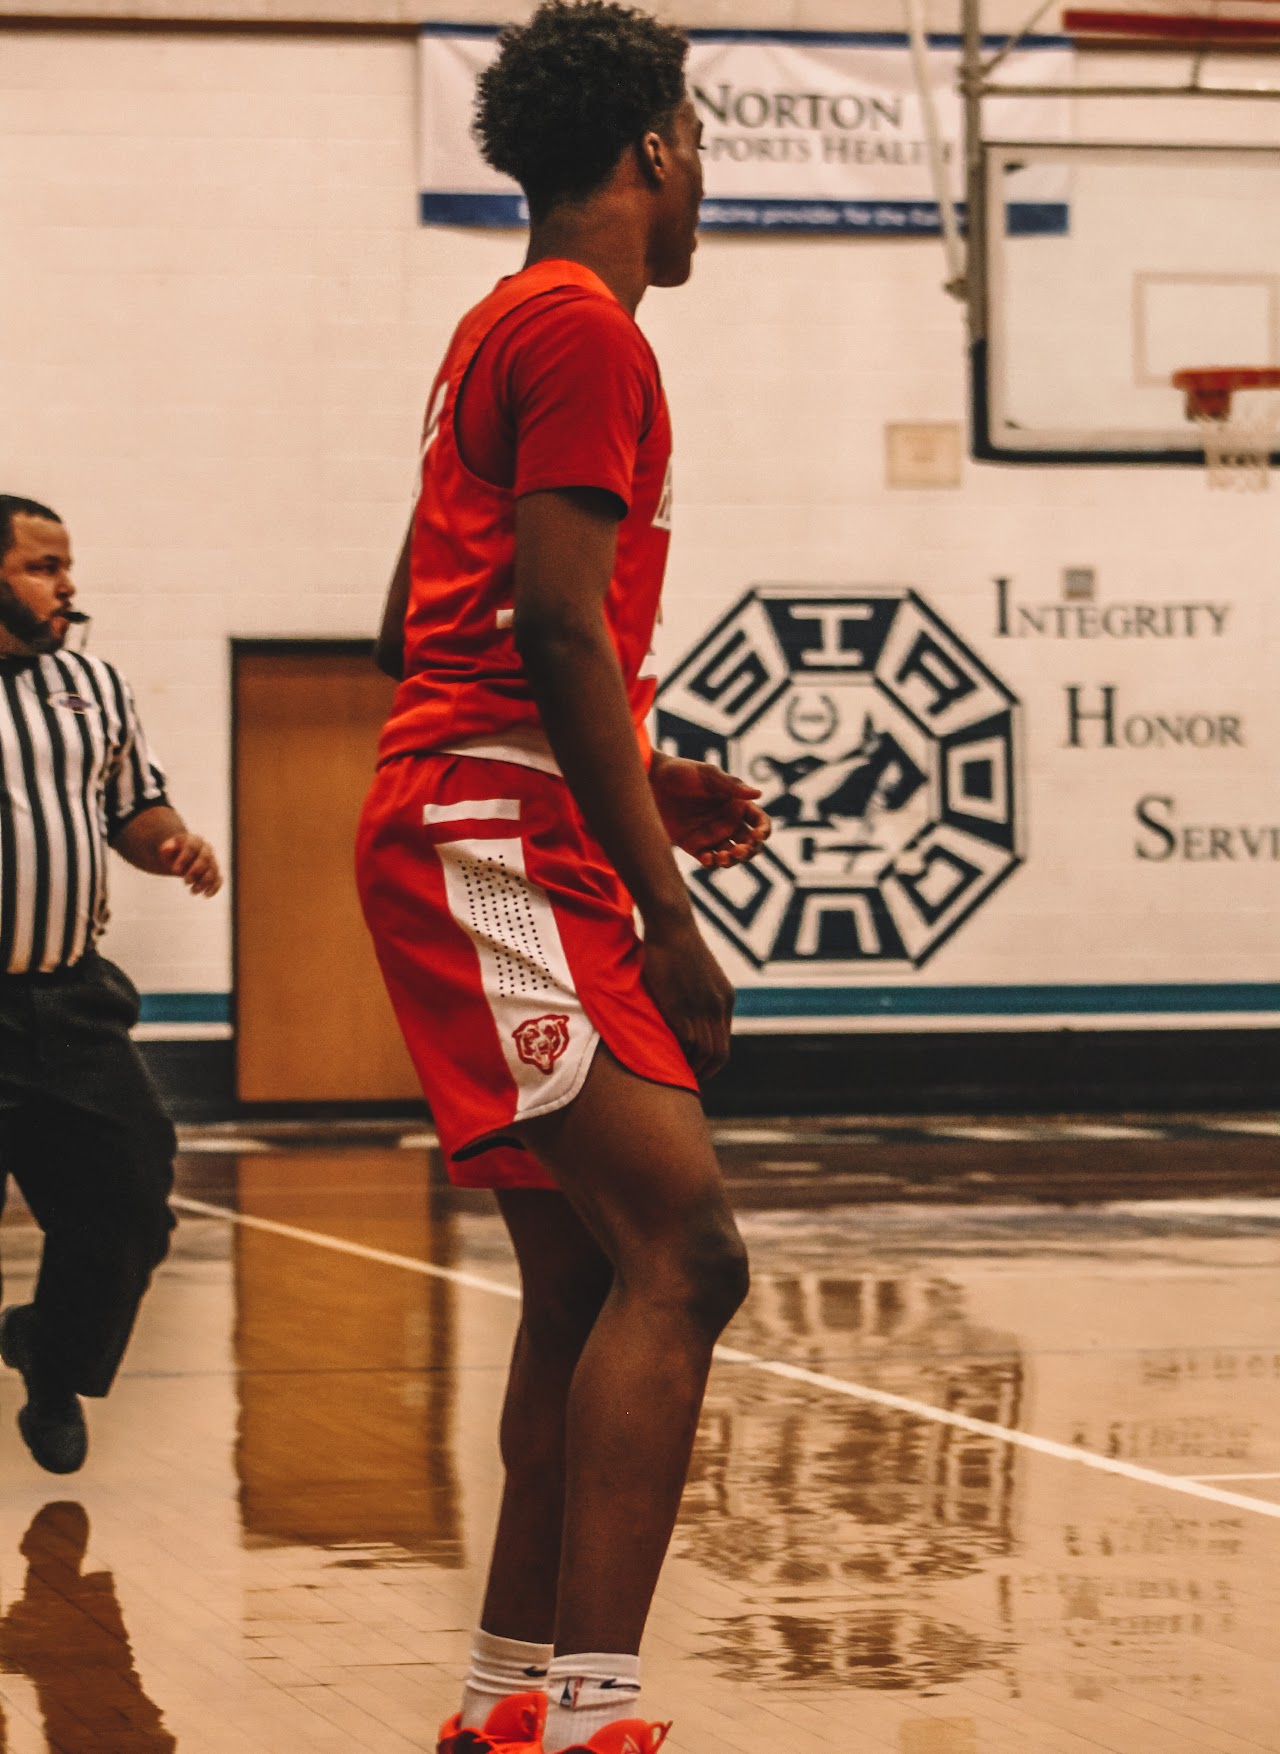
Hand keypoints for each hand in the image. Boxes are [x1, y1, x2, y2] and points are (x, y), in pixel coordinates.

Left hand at [158, 833, 221, 896]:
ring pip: (213, 871)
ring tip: (192, 891)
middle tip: (185, 881)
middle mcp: (206, 849)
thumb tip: (166, 848)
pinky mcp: (215, 873)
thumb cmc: (173, 854)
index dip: (184, 859)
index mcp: (195, 840)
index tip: (174, 871)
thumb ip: (166, 848)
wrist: (181, 858)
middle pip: (205, 859)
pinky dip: (214, 887)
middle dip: (195, 871)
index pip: (191, 847)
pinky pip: (218, 879)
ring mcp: (212, 861)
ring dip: (204, 882)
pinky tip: (206, 895)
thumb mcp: (167, 851)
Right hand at [642, 913, 734, 1081]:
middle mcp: (719, 1006)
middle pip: (719, 1053)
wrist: (672, 925)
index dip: (712, 1061)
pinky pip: (686, 1042)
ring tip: (676, 1076)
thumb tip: (689, 1007)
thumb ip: (701, 994)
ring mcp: (701, 1007)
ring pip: (705, 1052)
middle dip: (706, 1072)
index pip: (724, 1043)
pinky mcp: (681, 1005)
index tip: (698, 1070)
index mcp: (726, 999)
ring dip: (692, 1069)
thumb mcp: (700, 973)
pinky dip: (679, 1056)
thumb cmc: (678, 945)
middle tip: (688, 1081)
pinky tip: (667, 1061)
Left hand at [650, 754, 771, 868]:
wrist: (652, 781)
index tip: (758, 835)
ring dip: (733, 861)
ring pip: (732, 856)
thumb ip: (731, 785)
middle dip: (750, 851)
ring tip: (723, 857)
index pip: (760, 821)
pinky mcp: (694, 845)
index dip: (764, 831)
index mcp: (737, 804)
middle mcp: (728, 822)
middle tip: (739, 850)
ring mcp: (711, 835)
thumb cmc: (682, 771)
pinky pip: (709, 860)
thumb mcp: (708, 775)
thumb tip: (758, 793)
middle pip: (750, 844)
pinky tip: (707, 858)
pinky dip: (712, 863)